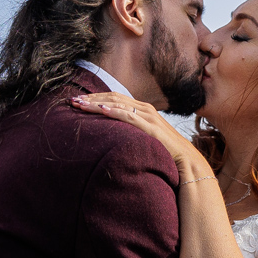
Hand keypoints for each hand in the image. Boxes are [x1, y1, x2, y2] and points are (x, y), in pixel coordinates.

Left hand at [68, 93, 204, 173]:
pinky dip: (114, 112)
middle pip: (112, 98)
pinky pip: (129, 116)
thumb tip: (113, 133)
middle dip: (91, 99)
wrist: (185, 160)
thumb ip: (131, 131)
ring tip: (80, 104)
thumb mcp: (144, 136)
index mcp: (141, 108)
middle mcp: (144, 108)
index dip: (95, 98)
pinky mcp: (150, 127)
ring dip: (96, 104)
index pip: (114, 98)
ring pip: (117, 104)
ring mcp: (147, 116)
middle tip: (72, 101)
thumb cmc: (163, 150)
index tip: (78, 101)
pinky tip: (102, 111)